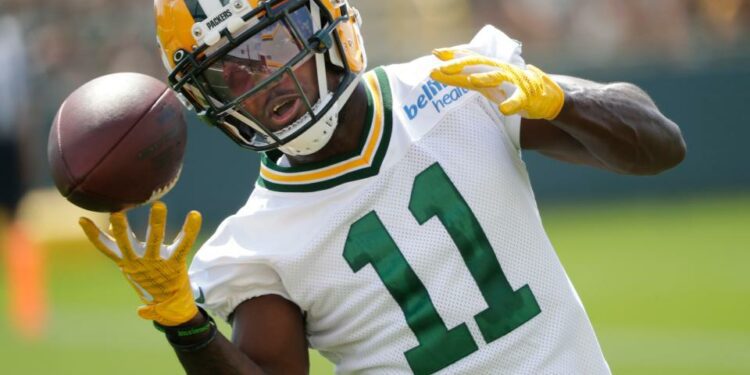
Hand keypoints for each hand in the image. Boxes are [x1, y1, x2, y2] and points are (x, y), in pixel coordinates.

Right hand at [79, 202, 201, 325]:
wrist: (169, 305)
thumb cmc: (149, 279)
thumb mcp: (132, 265)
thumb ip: (123, 247)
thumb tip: (112, 227)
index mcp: (126, 261)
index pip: (105, 247)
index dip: (93, 235)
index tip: (82, 219)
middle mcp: (139, 262)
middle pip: (127, 243)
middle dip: (122, 228)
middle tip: (117, 211)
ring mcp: (157, 263)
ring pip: (154, 241)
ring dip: (156, 223)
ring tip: (159, 205)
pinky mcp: (176, 264)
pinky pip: (183, 245)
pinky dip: (189, 230)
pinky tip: (195, 215)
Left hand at [430, 48, 564, 119]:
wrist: (546, 96)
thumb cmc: (512, 90)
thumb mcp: (489, 85)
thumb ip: (470, 80)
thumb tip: (446, 75)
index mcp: (490, 69)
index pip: (469, 60)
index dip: (453, 56)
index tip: (435, 53)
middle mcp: (501, 72)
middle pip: (478, 65)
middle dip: (460, 65)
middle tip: (441, 68)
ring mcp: (514, 82)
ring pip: (498, 77)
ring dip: (485, 78)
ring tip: (472, 79)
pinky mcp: (527, 97)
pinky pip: (519, 100)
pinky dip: (512, 104)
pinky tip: (504, 109)